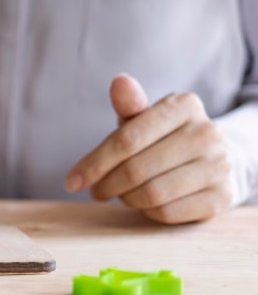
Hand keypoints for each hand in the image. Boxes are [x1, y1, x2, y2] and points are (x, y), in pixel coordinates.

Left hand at [66, 74, 233, 223]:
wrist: (214, 159)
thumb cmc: (165, 138)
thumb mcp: (144, 119)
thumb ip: (129, 105)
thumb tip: (119, 81)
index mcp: (185, 105)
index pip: (127, 139)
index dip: (94, 163)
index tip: (72, 181)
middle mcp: (207, 132)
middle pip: (135, 170)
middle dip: (107, 185)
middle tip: (96, 191)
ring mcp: (219, 165)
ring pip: (151, 194)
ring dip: (126, 199)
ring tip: (122, 194)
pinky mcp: (222, 196)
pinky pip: (168, 212)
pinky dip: (147, 212)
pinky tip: (145, 203)